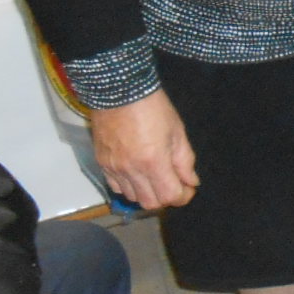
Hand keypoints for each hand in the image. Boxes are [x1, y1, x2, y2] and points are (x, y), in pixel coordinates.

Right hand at [90, 89, 198, 208]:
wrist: (119, 91)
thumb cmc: (153, 108)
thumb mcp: (177, 132)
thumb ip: (185, 161)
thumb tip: (191, 182)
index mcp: (153, 162)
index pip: (169, 196)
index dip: (183, 196)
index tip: (189, 188)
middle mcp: (130, 170)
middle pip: (150, 203)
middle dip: (166, 197)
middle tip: (174, 183)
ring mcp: (113, 168)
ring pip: (132, 197)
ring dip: (147, 193)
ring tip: (156, 178)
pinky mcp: (101, 163)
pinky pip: (115, 187)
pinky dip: (129, 187)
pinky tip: (137, 174)